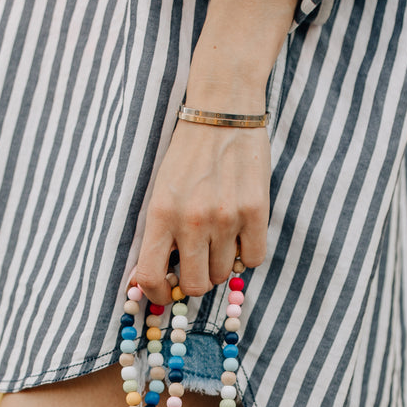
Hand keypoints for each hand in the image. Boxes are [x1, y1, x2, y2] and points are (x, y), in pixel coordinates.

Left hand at [132, 120, 270, 302]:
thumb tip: (154, 280)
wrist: (223, 112)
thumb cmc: (187, 156)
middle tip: (198, 265)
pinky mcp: (256, 211)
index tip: (164, 293)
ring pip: (224, 274)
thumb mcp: (160, 192)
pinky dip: (247, 254)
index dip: (157, 295)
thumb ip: (158, 234)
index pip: (151, 277)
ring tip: (219, 239)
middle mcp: (192, 220)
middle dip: (195, 281)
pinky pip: (253, 259)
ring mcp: (226, 217)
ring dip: (221, 264)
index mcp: (160, 214)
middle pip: (195, 284)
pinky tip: (240, 234)